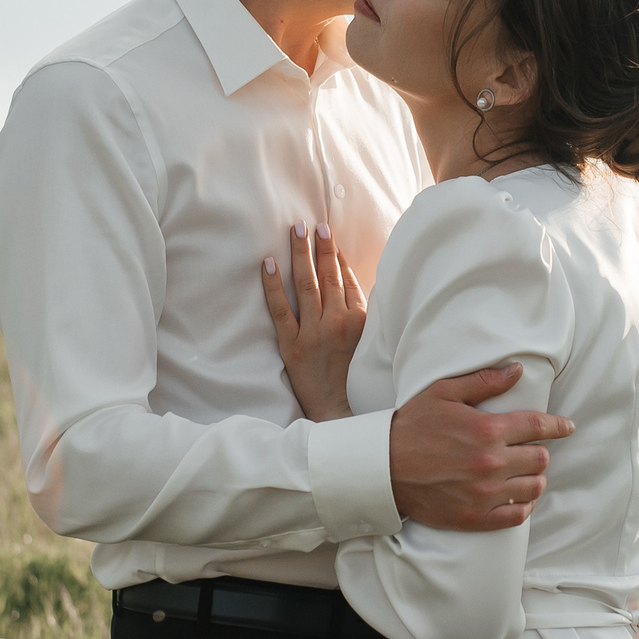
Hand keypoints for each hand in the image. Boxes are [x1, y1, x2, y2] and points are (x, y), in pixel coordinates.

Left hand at [262, 222, 365, 420]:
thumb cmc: (356, 380)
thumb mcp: (370, 345)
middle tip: (315, 225)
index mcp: (360, 321)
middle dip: (322, 248)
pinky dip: (273, 286)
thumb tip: (353, 286)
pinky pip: (280, 309)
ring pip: (306, 285)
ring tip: (296, 231)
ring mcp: (313, 333)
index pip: (347, 281)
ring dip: (301, 255)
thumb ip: (365, 316)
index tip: (330, 239)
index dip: (337, 258)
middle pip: (328, 276)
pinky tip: (268, 264)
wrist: (339, 413)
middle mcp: (338, 322)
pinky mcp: (292, 346)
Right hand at [391, 364, 575, 532]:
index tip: (567, 427)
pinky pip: (517, 515)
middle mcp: (491, 463)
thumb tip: (518, 371)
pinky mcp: (476, 517)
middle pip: (540, 458)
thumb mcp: (444, 393)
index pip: (539, 426)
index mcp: (487, 430)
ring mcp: (485, 493)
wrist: (382, 469)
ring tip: (525, 473)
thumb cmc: (411, 426)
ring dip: (534, 478)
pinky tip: (517, 496)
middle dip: (540, 451)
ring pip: (533, 487)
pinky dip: (523, 505)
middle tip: (530, 449)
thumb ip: (484, 382)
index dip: (558, 426)